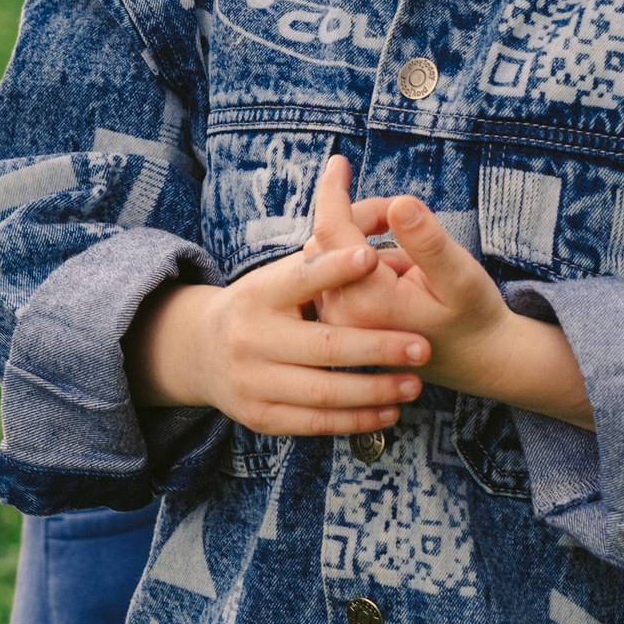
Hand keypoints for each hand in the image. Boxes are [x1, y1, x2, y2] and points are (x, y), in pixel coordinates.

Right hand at [121, 246, 427, 437]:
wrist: (201, 352)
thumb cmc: (262, 305)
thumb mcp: (279, 275)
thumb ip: (320, 257)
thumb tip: (364, 201)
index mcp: (261, 293)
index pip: (301, 277)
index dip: (335, 268)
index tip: (373, 257)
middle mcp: (252, 336)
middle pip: (324, 344)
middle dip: (377, 347)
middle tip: (422, 346)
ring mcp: (252, 380)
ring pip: (324, 390)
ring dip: (375, 390)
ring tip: (415, 383)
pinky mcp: (260, 416)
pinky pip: (315, 423)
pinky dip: (356, 420)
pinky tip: (390, 412)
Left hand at [303, 155, 594, 427]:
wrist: (477, 360)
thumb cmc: (474, 317)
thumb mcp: (462, 277)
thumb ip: (429, 242)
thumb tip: (399, 203)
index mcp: (366, 302)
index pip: (333, 232)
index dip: (333, 191)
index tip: (338, 161)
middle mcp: (342, 314)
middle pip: (331, 238)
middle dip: (368, 216)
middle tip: (416, 220)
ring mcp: (339, 320)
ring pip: (334, 251)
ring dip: (369, 237)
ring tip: (415, 260)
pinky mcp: (343, 319)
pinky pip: (339, 270)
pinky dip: (365, 256)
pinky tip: (400, 272)